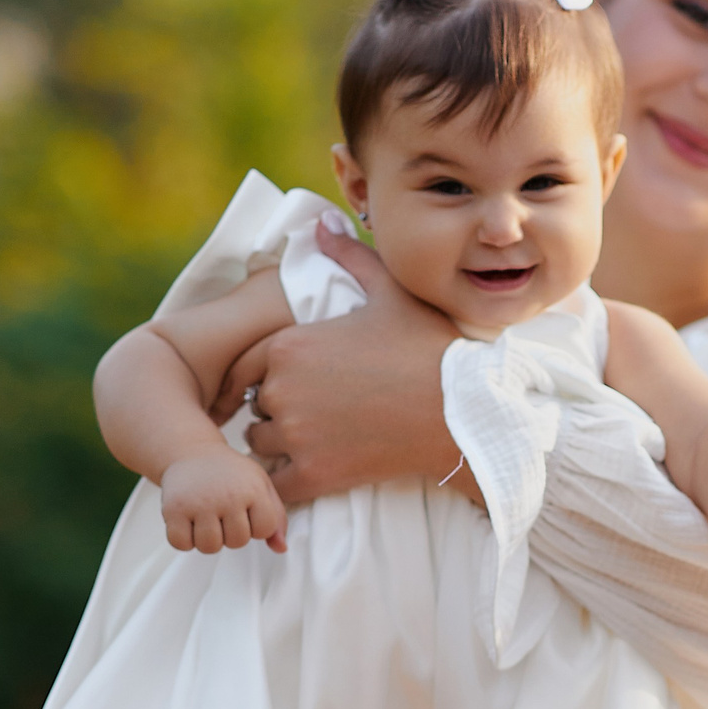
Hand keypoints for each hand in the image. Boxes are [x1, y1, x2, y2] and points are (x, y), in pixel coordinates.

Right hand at [160, 451, 286, 554]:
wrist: (192, 452)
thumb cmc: (230, 473)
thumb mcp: (260, 485)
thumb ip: (276, 518)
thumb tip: (280, 548)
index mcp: (253, 489)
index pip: (264, 530)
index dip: (255, 526)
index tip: (246, 511)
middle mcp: (228, 495)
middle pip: (237, 542)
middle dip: (230, 533)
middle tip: (222, 513)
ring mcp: (200, 502)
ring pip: (209, 547)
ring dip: (207, 539)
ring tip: (206, 518)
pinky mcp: (174, 508)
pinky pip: (181, 544)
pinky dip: (183, 540)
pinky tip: (188, 522)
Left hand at [225, 232, 466, 503]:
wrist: (462, 411)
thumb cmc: (428, 349)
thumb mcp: (390, 292)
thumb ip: (349, 256)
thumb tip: (322, 223)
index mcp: (290, 345)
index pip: (245, 363)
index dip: (268, 372)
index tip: (299, 380)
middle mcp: (282, 389)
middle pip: (255, 404)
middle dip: (276, 407)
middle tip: (315, 410)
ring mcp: (296, 435)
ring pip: (260, 443)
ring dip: (278, 444)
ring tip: (317, 440)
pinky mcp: (314, 474)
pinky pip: (276, 485)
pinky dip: (284, 484)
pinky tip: (309, 474)